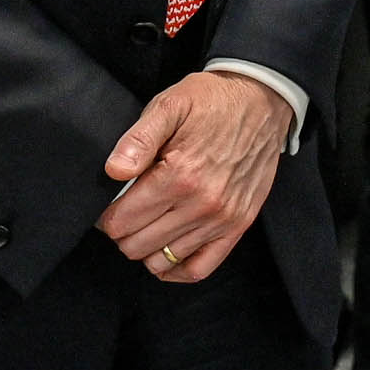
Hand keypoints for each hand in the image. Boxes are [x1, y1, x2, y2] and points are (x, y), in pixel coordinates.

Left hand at [98, 70, 289, 282]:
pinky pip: (200, 268)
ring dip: (147, 247)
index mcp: (179, 175)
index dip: (107, 216)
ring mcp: (222, 218)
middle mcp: (202, 204)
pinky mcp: (239, 225)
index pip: (122, 221)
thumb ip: (138, 138)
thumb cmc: (212, 101)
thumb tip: (113, 171)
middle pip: (137, 245)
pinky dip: (176, 269)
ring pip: (163, 260)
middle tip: (126, 212)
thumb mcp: (170, 105)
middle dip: (123, 232)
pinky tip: (166, 254)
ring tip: (147, 225)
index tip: (109, 205)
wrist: (263, 100)